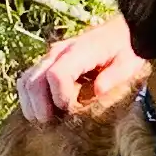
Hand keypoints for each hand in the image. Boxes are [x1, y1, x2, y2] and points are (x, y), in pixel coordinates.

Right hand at [15, 13, 145, 124]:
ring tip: (42, 121)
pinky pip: (29, 79)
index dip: (59, 96)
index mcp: (80, 51)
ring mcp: (51, 56)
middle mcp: (60, 52)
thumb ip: (114, 76)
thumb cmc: (126, 49)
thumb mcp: (129, 62)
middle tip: (48, 124)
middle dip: (39, 105)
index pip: (57, 74)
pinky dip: (29, 97)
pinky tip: (40, 111)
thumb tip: (98, 91)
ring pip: (26, 79)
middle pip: (35, 79)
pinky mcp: (48, 62)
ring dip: (30, 103)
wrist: (120, 31)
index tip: (69, 110)